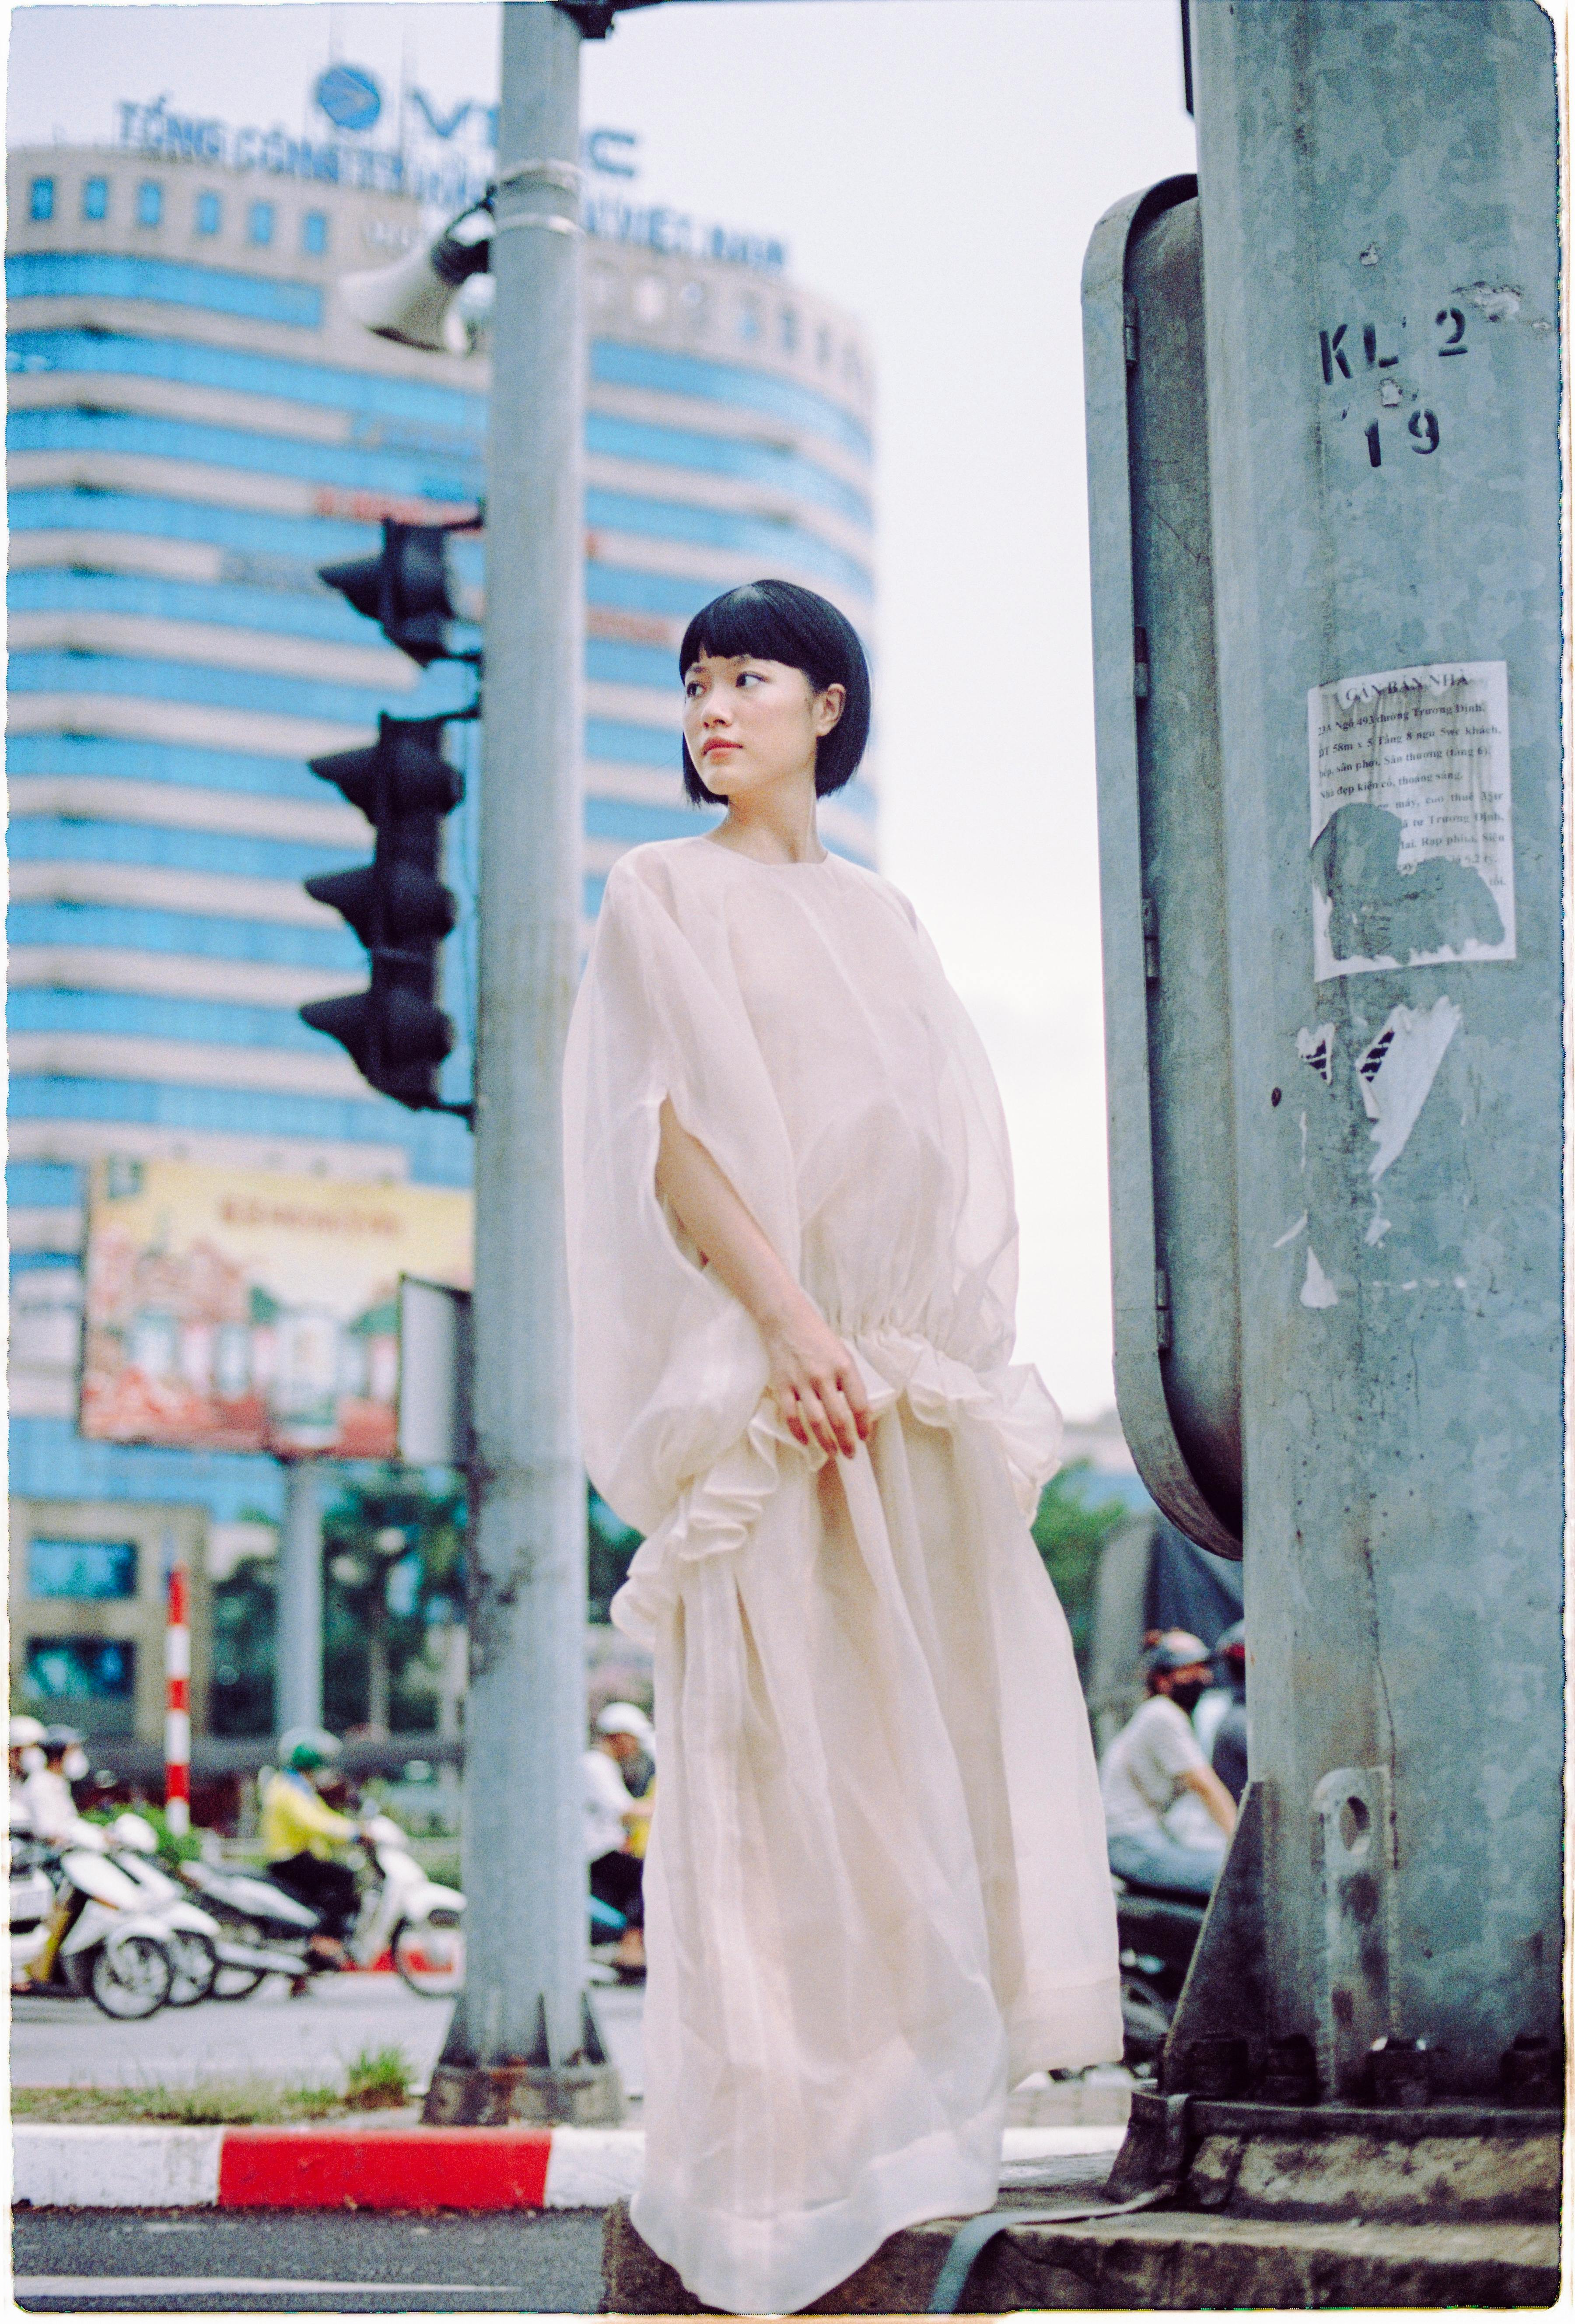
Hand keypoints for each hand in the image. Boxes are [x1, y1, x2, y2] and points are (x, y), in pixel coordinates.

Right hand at [762, 1297, 870, 1459]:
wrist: (786, 1319)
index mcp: (844, 1367)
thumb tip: (855, 1409)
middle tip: (850, 1454)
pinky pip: (790, 1416)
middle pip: (839, 1419)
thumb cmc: (817, 1336)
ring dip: (826, 1442)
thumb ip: (848, 1380)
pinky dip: (798, 1433)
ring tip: (832, 1453)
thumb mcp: (842, 1353)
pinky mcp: (782, 1385)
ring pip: (816, 1422)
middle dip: (847, 1441)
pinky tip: (805, 1442)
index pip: (859, 1404)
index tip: (864, 1437)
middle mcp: (824, 1376)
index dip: (864, 1426)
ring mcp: (801, 1382)